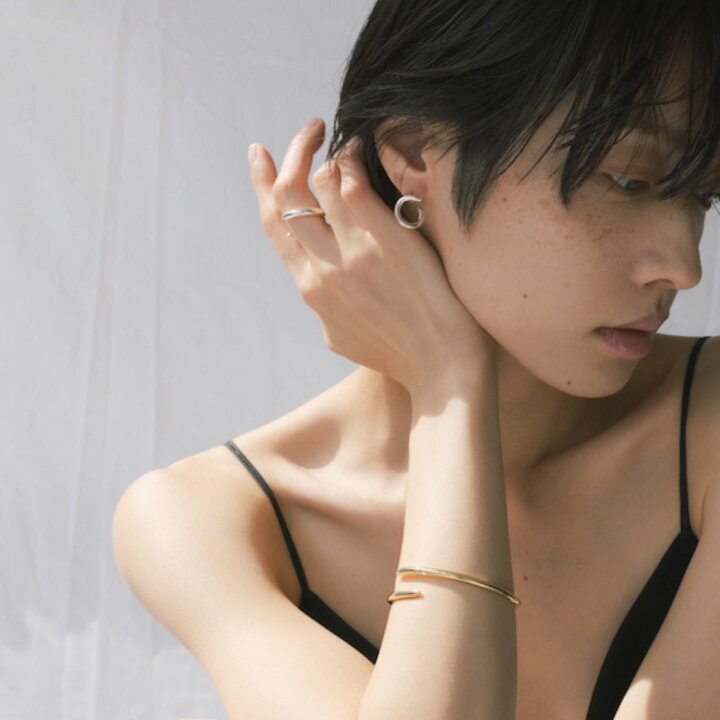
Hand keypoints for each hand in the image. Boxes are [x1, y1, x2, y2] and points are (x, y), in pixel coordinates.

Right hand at [247, 118, 496, 392]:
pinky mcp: (384, 239)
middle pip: (285, 197)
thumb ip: (325, 305)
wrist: (441, 368)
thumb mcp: (342, 336)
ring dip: (323, 149)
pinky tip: (364, 152)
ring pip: (317, 182)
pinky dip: (352, 159)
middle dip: (288, 155)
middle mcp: (321, 268)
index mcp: (310, 289)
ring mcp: (351, 252)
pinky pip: (352, 181)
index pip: (273, 225)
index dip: (262, 185)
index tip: (261, 156)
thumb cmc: (399, 355)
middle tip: (305, 131)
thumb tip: (320, 285)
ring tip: (342, 137)